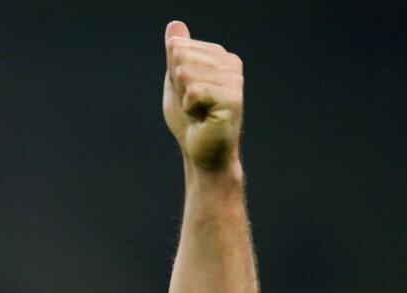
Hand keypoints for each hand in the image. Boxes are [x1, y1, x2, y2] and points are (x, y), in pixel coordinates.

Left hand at [162, 22, 242, 171]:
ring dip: (183, 98)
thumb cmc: (190, 121)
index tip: (187, 93)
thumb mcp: (176, 82)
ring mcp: (234, 80)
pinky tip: (203, 117)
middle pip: (180, 57)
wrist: (201, 153)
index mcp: (219, 56)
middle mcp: (231, 63)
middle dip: (177, 86)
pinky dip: (189, 108)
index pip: (177, 48)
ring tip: (198, 111)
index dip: (172, 75)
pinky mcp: (232, 98)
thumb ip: (176, 55)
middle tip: (192, 105)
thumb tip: (174, 25)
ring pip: (185, 74)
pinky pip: (193, 91)